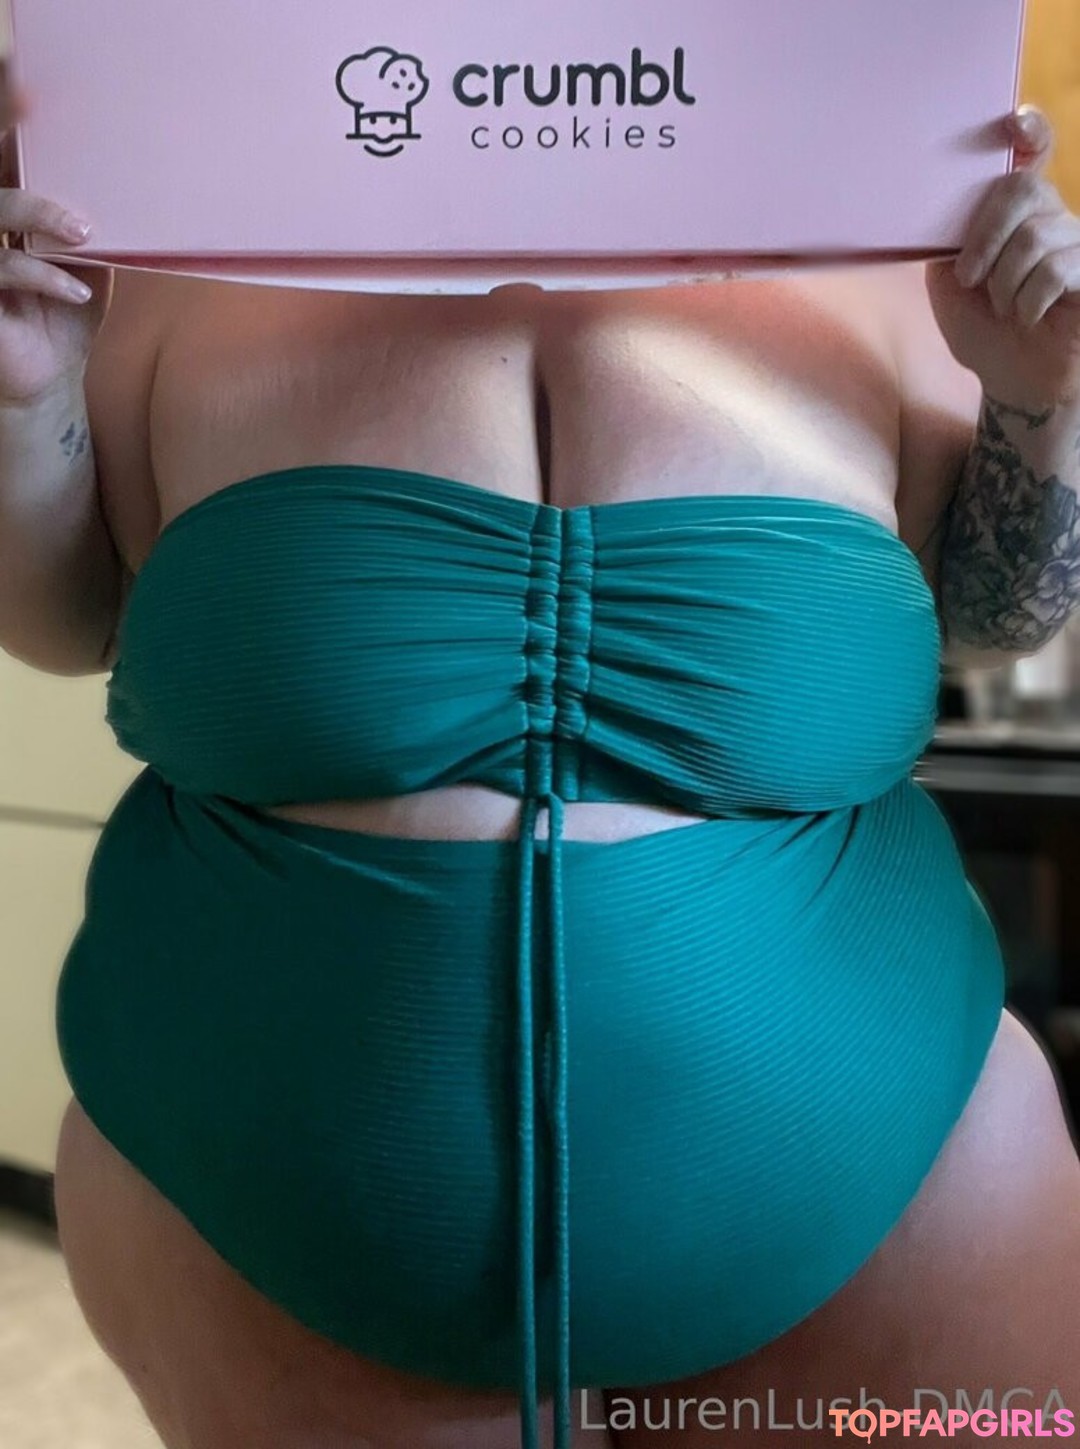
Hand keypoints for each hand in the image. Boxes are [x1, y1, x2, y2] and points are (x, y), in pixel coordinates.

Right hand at [0, 59, 111, 408]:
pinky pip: (4, 270)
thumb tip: (145, 186)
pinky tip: (76, 291)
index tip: (35, 89)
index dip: (12, 115)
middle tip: (36, 113)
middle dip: (14, 146)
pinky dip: (44, 278)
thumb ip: (101, 224)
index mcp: (13, 205)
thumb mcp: (92, 263)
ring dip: (38, 215)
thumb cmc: (66, 313)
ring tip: (81, 232)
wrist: (50, 375)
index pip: (8, 152)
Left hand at [926, 107, 1079, 409]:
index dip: (1028, 129)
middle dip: (986, 236)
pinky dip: (1029, 301)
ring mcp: (1078, 243)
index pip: (1033, 151)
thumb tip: (936, 210)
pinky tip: (1027, 318)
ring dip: (1005, 283)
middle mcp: (1053, 217)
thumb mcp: (948, 285)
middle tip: (970, 277)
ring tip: (1004, 309)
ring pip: (1036, 237)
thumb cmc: (983, 332)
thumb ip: (944, 242)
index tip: (1014, 124)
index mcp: (1016, 212)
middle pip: (1023, 190)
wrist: (1013, 383)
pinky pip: (1059, 269)